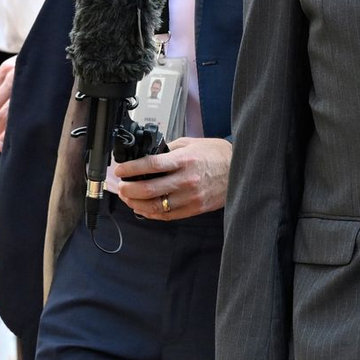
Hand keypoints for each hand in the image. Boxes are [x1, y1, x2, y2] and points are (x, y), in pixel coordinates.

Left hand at [115, 136, 231, 219]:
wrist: (239, 169)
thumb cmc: (217, 155)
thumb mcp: (192, 144)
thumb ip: (170, 150)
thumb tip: (149, 156)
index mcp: (185, 160)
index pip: (151, 165)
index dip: (131, 169)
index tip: (120, 170)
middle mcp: (186, 179)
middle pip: (150, 188)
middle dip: (129, 189)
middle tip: (121, 187)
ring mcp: (191, 196)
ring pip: (156, 206)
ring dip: (137, 203)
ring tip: (128, 198)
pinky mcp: (195, 208)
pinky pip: (168, 215)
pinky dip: (152, 213)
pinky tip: (143, 208)